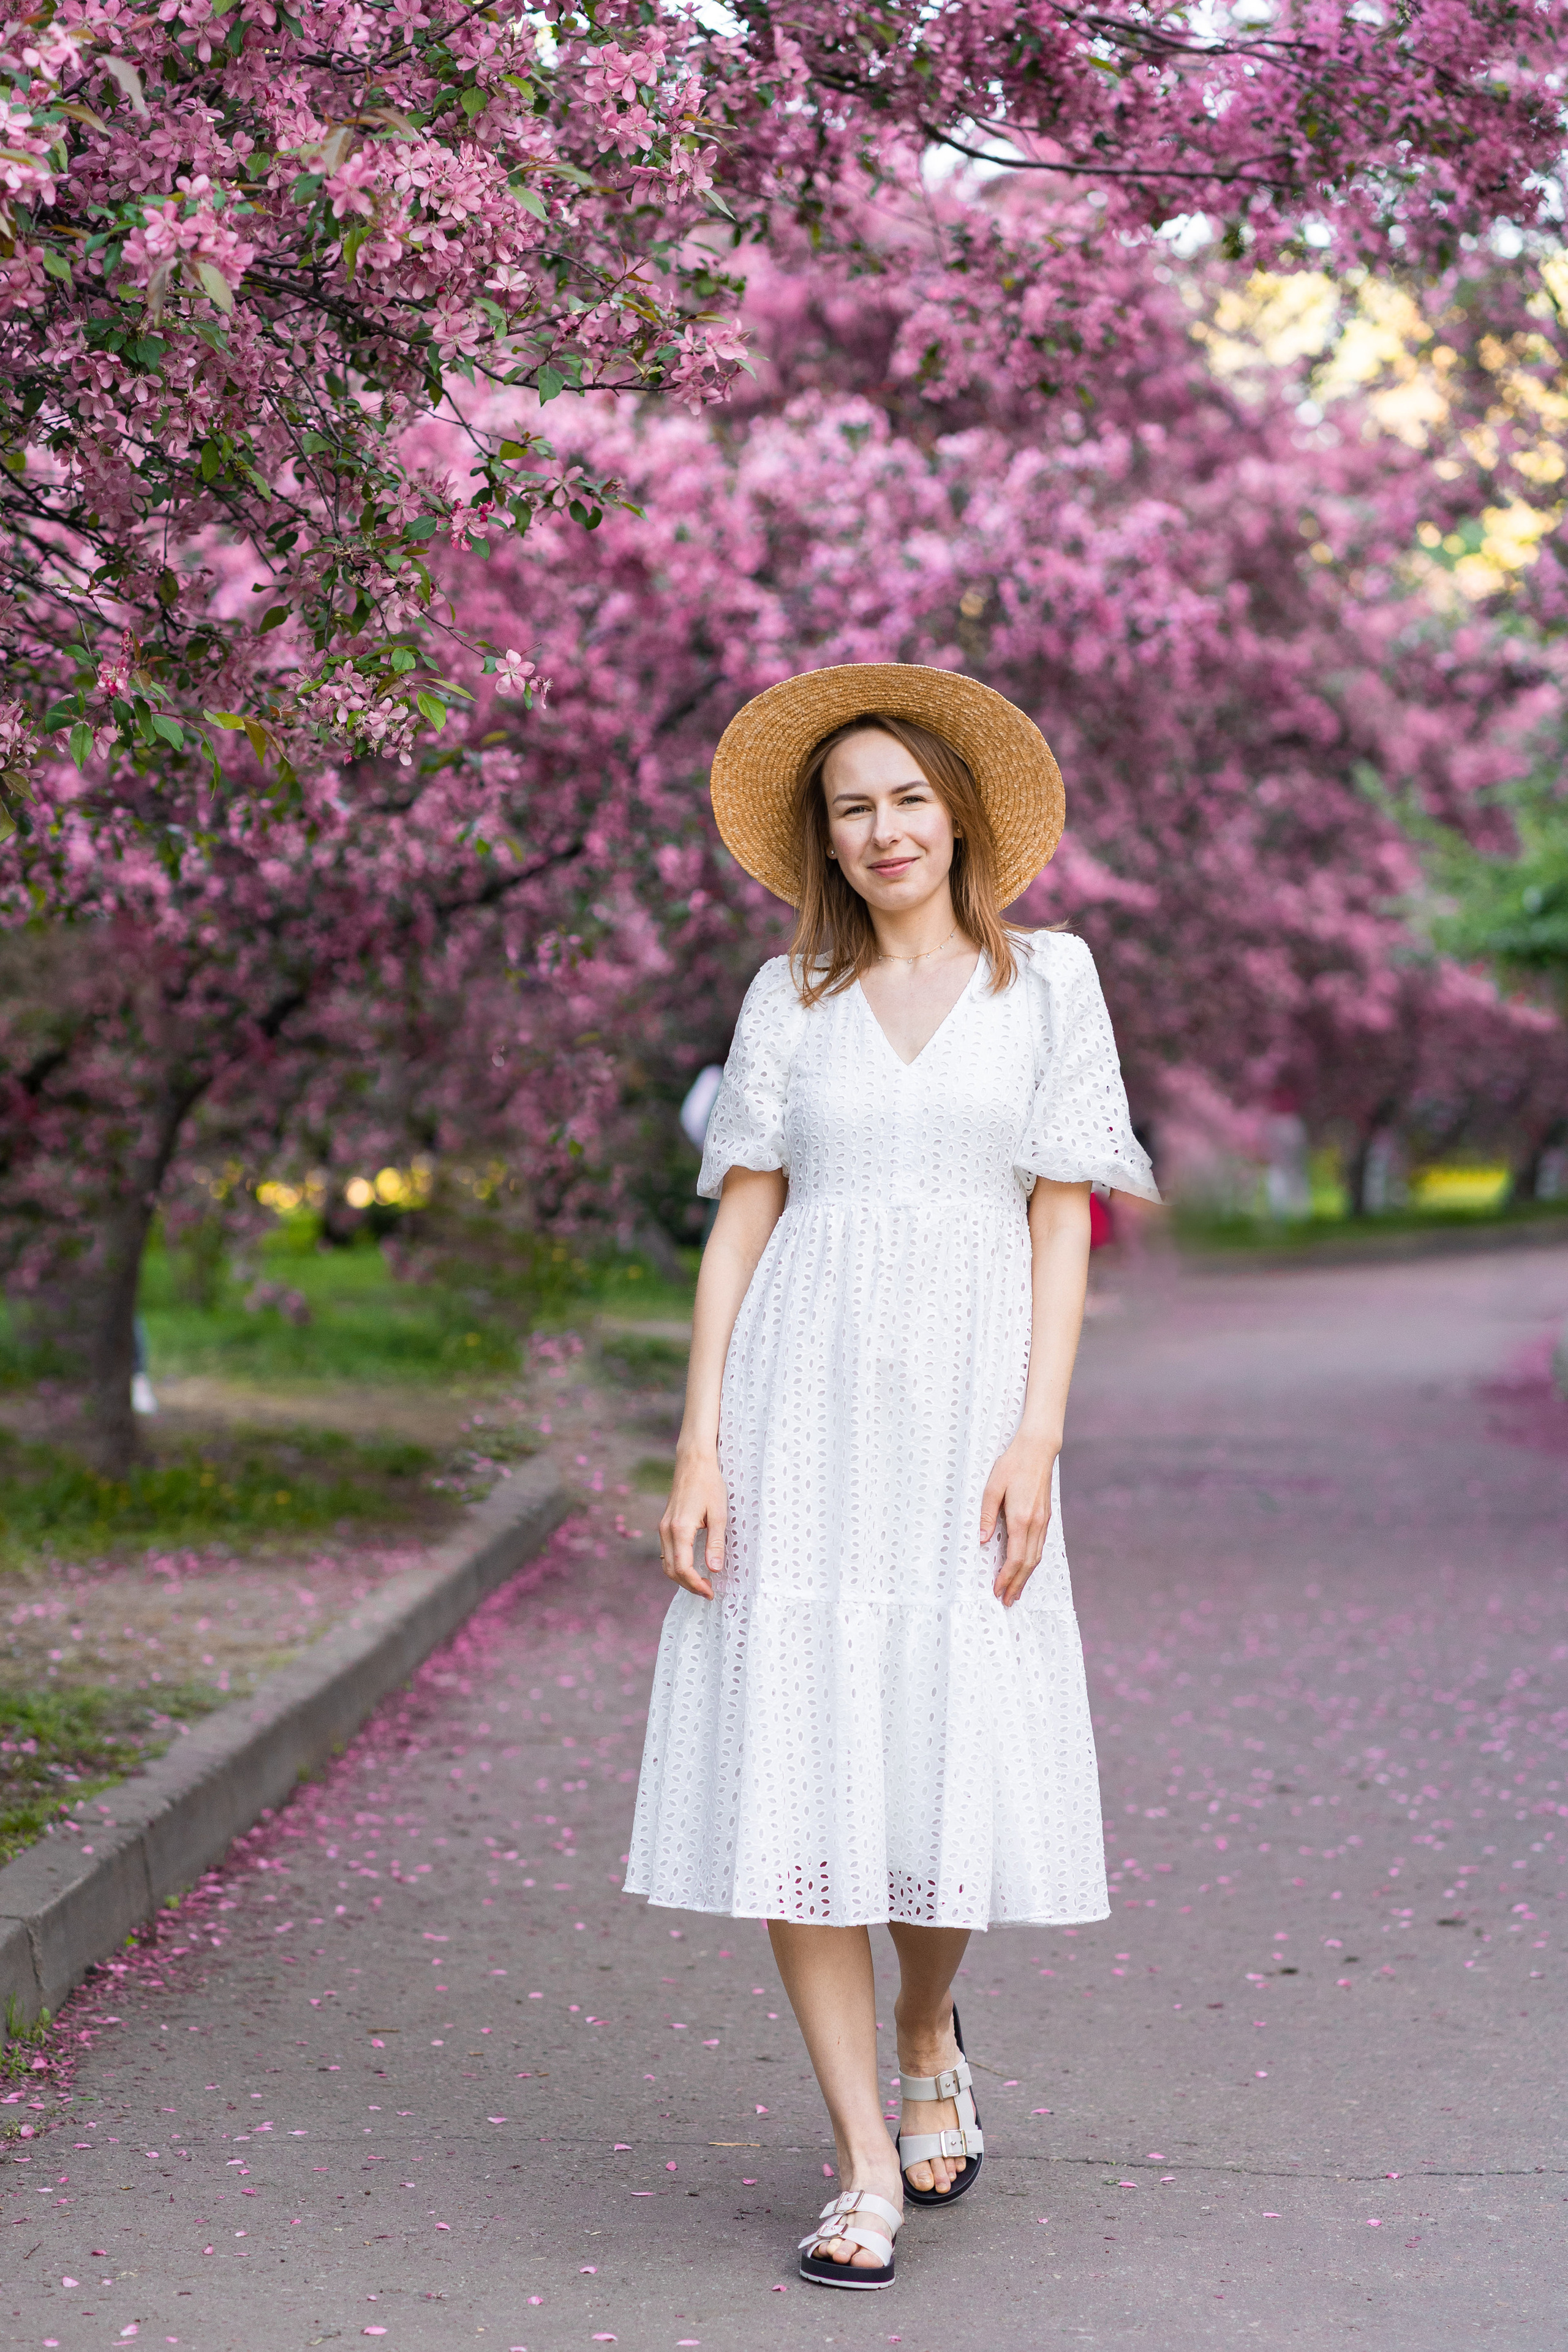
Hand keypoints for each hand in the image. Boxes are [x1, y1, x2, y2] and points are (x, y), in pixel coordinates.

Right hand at [659, 1448, 727, 1598]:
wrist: (693, 1462)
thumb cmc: (709, 1484)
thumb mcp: (719, 1514)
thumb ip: (716, 1543)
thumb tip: (713, 1569)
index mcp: (680, 1529)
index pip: (683, 1568)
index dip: (696, 1585)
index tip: (710, 1592)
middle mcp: (667, 1530)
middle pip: (671, 1570)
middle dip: (689, 1585)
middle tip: (708, 1592)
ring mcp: (663, 1527)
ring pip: (666, 1563)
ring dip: (682, 1578)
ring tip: (702, 1583)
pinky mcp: (665, 1524)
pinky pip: (667, 1552)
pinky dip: (677, 1565)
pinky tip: (692, 1567)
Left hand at [980, 1433, 1057, 1608]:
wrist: (1037, 1450)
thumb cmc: (1012, 1465)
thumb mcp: (992, 1487)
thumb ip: (986, 1516)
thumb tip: (982, 1541)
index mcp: (1020, 1518)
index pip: (1015, 1557)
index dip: (1007, 1577)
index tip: (997, 1590)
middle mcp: (1035, 1523)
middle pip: (1028, 1564)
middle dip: (1017, 1584)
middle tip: (1007, 1601)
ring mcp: (1043, 1521)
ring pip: (1037, 1557)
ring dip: (1026, 1577)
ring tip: (1016, 1592)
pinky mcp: (1046, 1517)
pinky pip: (1040, 1546)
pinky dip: (1032, 1563)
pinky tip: (1026, 1568)